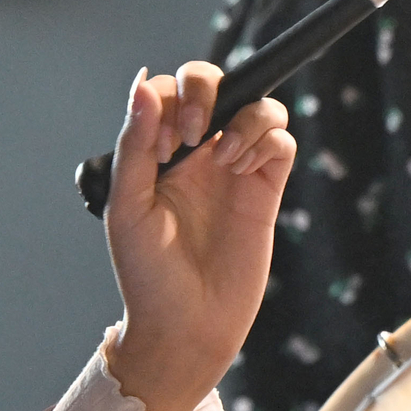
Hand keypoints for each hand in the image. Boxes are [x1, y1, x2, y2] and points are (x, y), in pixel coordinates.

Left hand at [101, 61, 292, 410]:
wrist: (185, 326)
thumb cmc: (148, 275)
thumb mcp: (128, 206)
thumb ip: (135, 143)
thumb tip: (141, 84)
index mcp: (159, 154)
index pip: (169, 92)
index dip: (170, 99)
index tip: (164, 143)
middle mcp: (199, 155)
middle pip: (218, 84)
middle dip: (207, 92)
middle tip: (195, 133)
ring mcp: (236, 171)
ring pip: (259, 107)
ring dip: (245, 117)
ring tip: (225, 157)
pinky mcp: (266, 191)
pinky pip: (281, 142)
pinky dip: (266, 142)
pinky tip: (241, 171)